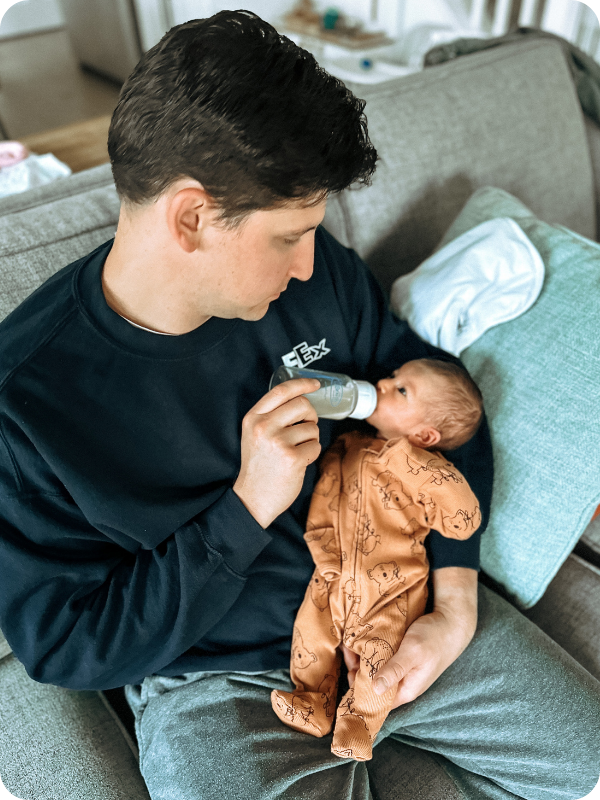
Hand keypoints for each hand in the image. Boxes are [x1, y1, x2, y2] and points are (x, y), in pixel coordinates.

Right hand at [233, 378, 320, 527]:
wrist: (253, 498)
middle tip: (306, 428)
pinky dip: (311, 454)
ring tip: (296, 451)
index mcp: (253, 418)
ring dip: (310, 439)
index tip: (315, 384)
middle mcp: (264, 427)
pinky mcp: (293, 458)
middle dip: (311, 416)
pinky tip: (298, 462)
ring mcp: (278, 442)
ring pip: (312, 427)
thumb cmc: (259, 465)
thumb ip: (271, 415)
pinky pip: (316, 446)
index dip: (302, 384)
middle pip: (302, 405)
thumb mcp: (254, 434)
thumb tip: (302, 399)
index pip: (281, 391)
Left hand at [342, 567, 477, 707]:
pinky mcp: (401, 657)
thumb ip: (395, 670)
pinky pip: (381, 658)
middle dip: (357, 669)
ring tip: (352, 642)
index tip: (348, 670)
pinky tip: (362, 640)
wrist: (452, 622)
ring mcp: (402, 670)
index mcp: (405, 690)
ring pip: (375, 669)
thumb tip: (375, 690)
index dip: (358, 688)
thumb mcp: (413, 652)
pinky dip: (371, 651)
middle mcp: (402, 683)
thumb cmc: (434, 638)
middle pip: (372, 684)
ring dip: (362, 658)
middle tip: (348, 649)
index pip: (376, 700)